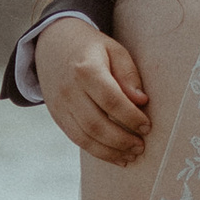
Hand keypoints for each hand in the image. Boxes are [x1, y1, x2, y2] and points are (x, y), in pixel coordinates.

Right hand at [37, 15, 151, 162]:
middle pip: (96, 124)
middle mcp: (69, 90)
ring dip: (110, 151)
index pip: (111, 101)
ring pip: (85, 137)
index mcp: (85, 70)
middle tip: (140, 146)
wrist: (52, 43)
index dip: (131, 117)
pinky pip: (76, 139)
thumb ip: (128, 75)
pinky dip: (97, 151)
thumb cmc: (90, 47)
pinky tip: (114, 155)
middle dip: (121, 140)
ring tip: (130, 156)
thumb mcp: (114, 50)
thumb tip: (141, 101)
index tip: (147, 126)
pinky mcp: (57, 116)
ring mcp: (60, 105)